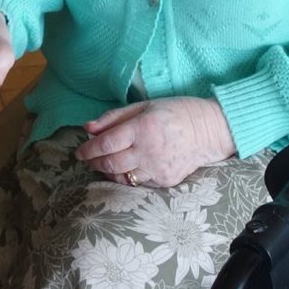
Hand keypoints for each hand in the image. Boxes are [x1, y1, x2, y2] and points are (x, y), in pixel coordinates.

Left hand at [74, 98, 235, 189]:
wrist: (209, 130)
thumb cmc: (175, 112)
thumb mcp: (144, 106)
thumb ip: (114, 118)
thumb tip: (88, 128)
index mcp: (142, 127)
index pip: (106, 143)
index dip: (88, 149)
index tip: (79, 151)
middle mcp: (149, 150)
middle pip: (111, 163)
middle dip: (94, 163)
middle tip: (87, 159)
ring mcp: (158, 168)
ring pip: (122, 177)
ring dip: (108, 171)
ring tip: (103, 164)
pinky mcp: (165, 180)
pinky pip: (138, 182)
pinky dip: (127, 176)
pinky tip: (126, 167)